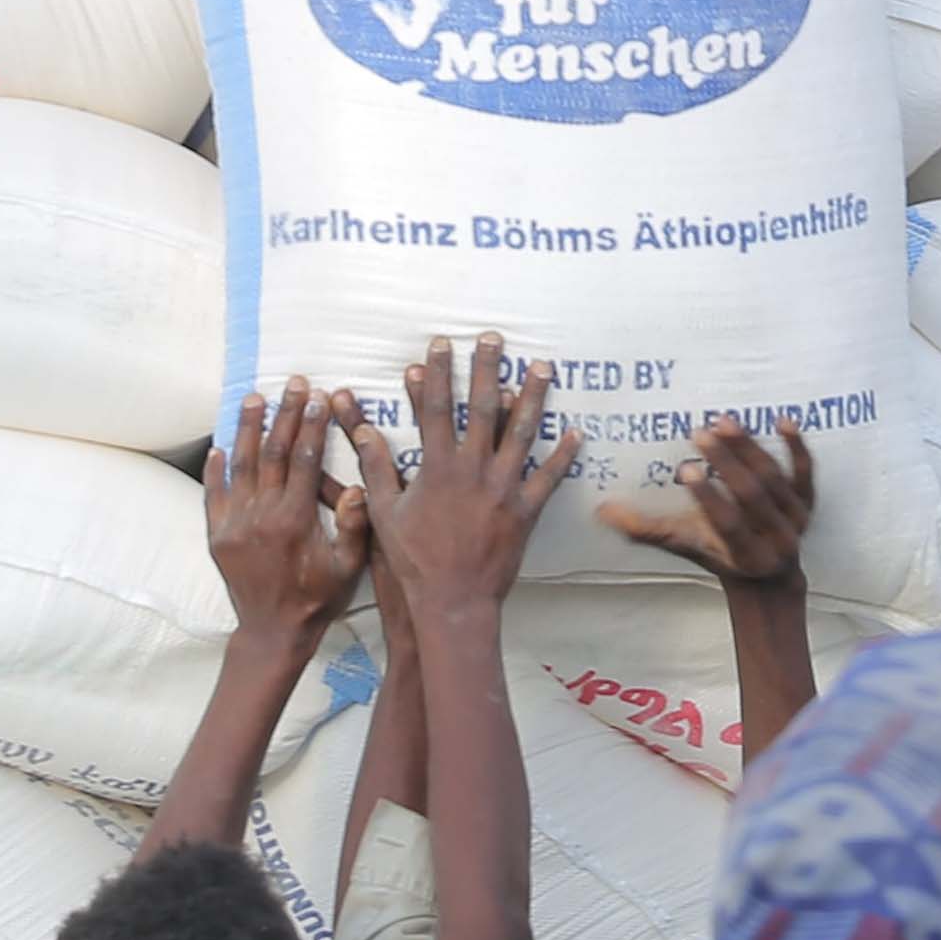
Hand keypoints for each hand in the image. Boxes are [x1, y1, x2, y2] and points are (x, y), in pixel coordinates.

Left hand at [203, 377, 367, 645]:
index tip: (318, 396)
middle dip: (284, 414)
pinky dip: (215, 469)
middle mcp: (260, 516)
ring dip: (248, 428)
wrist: (272, 632)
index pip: (303, 460)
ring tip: (254, 397)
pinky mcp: (217, 536)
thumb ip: (353, 527)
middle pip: (272, 453)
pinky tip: (219, 445)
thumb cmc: (316, 599)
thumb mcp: (346, 568)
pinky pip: (213, 495)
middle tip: (293, 383)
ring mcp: (234, 524)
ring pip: (241, 466)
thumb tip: (355, 486)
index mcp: (294, 520)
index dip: (311, 425)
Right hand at [343, 333, 578, 627]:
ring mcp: (503, 489)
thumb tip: (364, 430)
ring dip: (534, 397)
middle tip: (494, 338)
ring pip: (522, 433)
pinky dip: (563, 455)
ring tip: (543, 366)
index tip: (441, 344)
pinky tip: (576, 432)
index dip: (436, 374)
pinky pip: (549, 477)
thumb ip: (378, 469)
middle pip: (482, 408)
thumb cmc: (414, 560)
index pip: (435, 409)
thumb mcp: (385, 513)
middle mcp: (473, 470)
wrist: (451, 601)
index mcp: (438, 468)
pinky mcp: (525, 511)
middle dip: (487, 369)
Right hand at [601, 416, 813, 593]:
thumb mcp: (683, 544)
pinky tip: (781, 420)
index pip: (728, 522)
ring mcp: (797, 519)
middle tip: (700, 432)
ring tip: (724, 421)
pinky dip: (795, 446)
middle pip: (753, 495)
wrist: (767, 572)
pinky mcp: (808, 500)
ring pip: (774, 478)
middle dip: (726, 463)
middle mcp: (777, 539)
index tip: (686, 468)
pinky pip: (806, 470)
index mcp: (746, 555)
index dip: (708, 496)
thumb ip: (645, 530)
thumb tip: (602, 511)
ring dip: (749, 447)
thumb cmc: (716, 552)